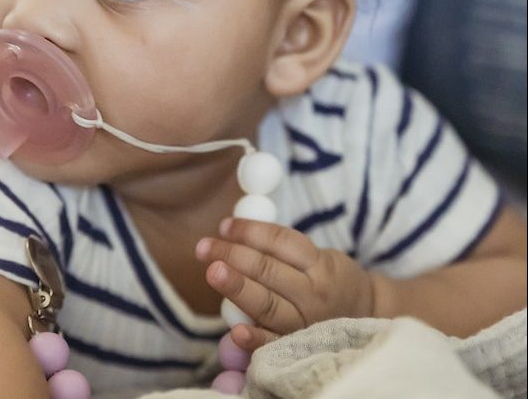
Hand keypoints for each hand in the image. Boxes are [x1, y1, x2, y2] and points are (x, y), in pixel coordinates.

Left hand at [196, 217, 375, 350]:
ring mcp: (306, 323)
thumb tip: (233, 232)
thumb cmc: (331, 281)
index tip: (224, 226)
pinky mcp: (299, 347)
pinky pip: (274, 343)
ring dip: (237, 287)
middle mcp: (314, 293)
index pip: (280, 241)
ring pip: (268, 304)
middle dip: (233, 255)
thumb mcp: (319, 256)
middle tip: (205, 247)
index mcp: (320, 264)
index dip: (249, 231)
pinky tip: (234, 331)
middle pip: (269, 270)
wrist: (369, 319)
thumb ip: (283, 248)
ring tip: (212, 272)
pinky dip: (255, 338)